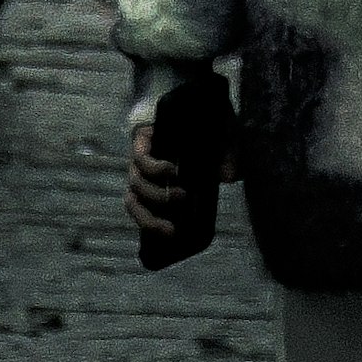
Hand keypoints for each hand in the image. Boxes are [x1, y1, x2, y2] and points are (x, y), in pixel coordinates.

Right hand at [123, 115, 238, 240]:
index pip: (140, 154)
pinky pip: (139, 214)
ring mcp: (140, 183)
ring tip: (171, 230)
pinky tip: (167, 234)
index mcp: (148, 141)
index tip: (174, 171)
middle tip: (183, 197)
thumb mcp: (217, 130)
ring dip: (149, 218)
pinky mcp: (146, 200)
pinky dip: (149, 226)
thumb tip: (228, 176)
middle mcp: (139, 164)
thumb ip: (226, 149)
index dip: (153, 166)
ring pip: (133, 203)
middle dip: (158, 194)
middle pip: (137, 182)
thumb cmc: (203, 128)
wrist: (201, 137)